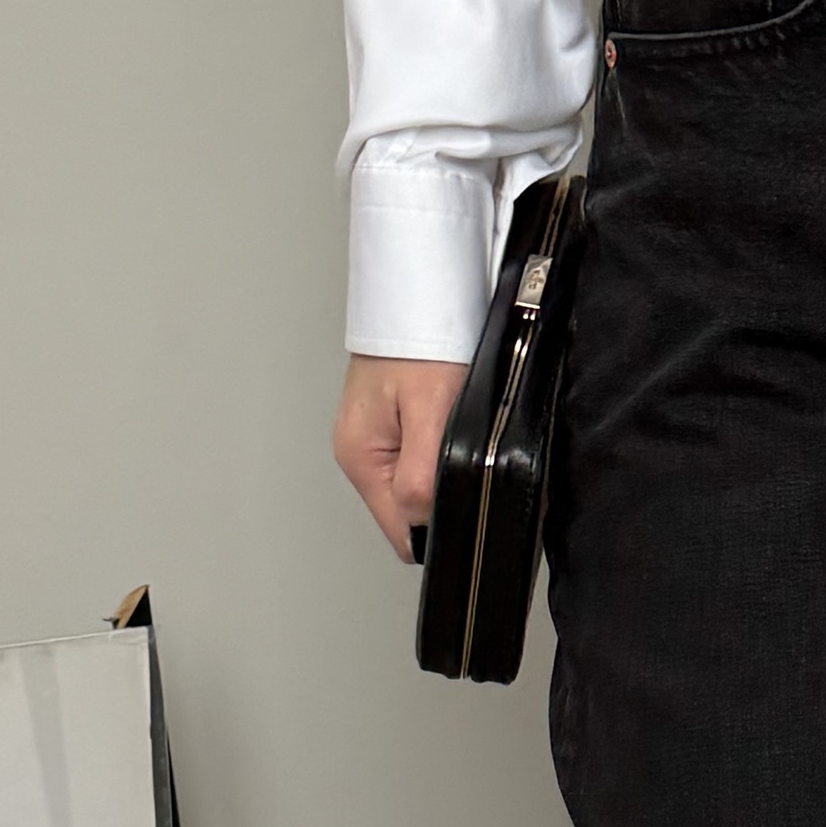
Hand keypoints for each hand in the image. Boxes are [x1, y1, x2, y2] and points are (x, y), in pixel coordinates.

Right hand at [334, 354, 469, 563]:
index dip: (435, 531)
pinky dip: (437, 450)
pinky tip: (447, 424)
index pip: (400, 532)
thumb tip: (420, 522)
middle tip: (463, 456)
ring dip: (439, 471)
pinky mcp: (389, 425)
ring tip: (453, 431)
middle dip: (439, 497)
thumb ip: (421, 474)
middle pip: (407, 512)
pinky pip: (416, 459)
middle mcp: (361, 455)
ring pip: (415, 485)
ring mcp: (374, 440)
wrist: (418, 294)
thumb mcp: (430, 411)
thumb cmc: (421, 340)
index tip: (464, 509)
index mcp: (362, 459)